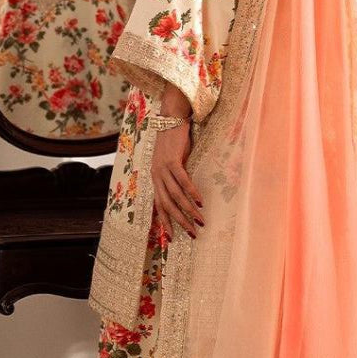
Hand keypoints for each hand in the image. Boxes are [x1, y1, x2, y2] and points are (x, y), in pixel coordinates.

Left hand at [151, 119, 203, 240]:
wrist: (171, 118)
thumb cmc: (174, 142)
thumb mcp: (173, 163)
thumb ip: (176, 178)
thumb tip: (187, 194)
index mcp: (156, 179)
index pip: (159, 206)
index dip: (165, 223)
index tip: (172, 239)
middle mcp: (156, 176)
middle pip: (167, 205)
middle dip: (180, 221)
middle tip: (193, 234)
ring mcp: (162, 168)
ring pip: (175, 195)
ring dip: (188, 210)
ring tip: (200, 220)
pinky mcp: (172, 160)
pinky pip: (182, 180)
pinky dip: (192, 192)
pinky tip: (200, 201)